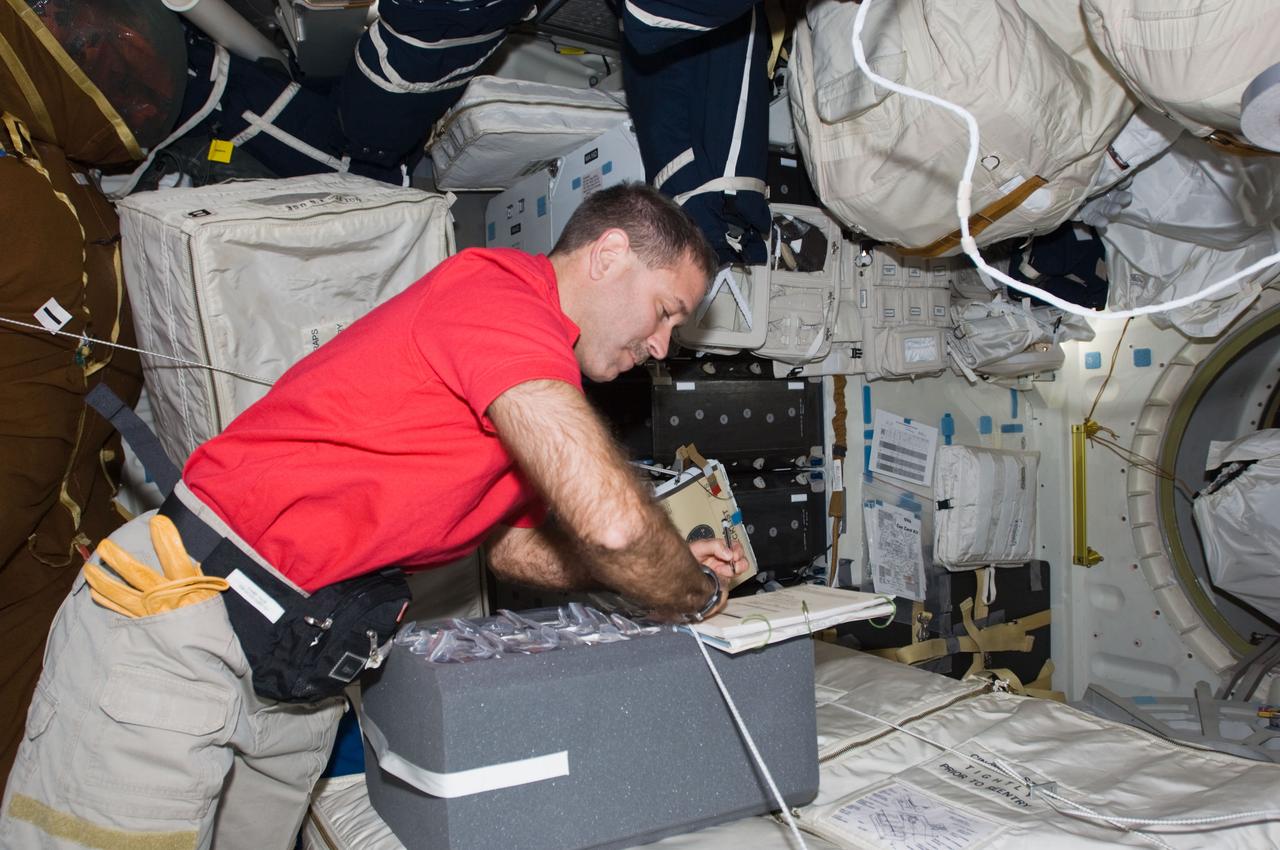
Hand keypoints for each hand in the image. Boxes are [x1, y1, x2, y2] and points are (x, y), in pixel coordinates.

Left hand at [84, 515, 228, 617]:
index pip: (176, 559)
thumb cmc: (212, 630)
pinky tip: (94, 592)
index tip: (157, 521)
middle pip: (138, 574)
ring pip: (121, 593)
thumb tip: (189, 563)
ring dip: (103, 580)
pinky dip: (107, 601)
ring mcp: (150, 614)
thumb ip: (199, 581)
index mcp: (188, 589)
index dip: (167, 539)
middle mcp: (165, 599)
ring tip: (89, 568)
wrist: (202, 661)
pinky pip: (120, 611)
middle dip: (120, 559)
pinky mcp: (142, 627)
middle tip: (104, 545)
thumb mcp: (213, 600)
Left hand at [689, 538, 748, 582]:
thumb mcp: (699, 546)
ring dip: (736, 569)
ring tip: (726, 569)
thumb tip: (729, 553)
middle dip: (740, 560)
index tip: (734, 554)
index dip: (738, 549)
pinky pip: (732, 580)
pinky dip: (729, 578)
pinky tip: (721, 575)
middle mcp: (723, 559)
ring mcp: (723, 570)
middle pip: (741, 558)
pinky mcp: (722, 581)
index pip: (735, 546)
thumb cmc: (687, 557)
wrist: (680, 571)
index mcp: (720, 548)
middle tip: (733, 561)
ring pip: (739, 570)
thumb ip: (714, 546)